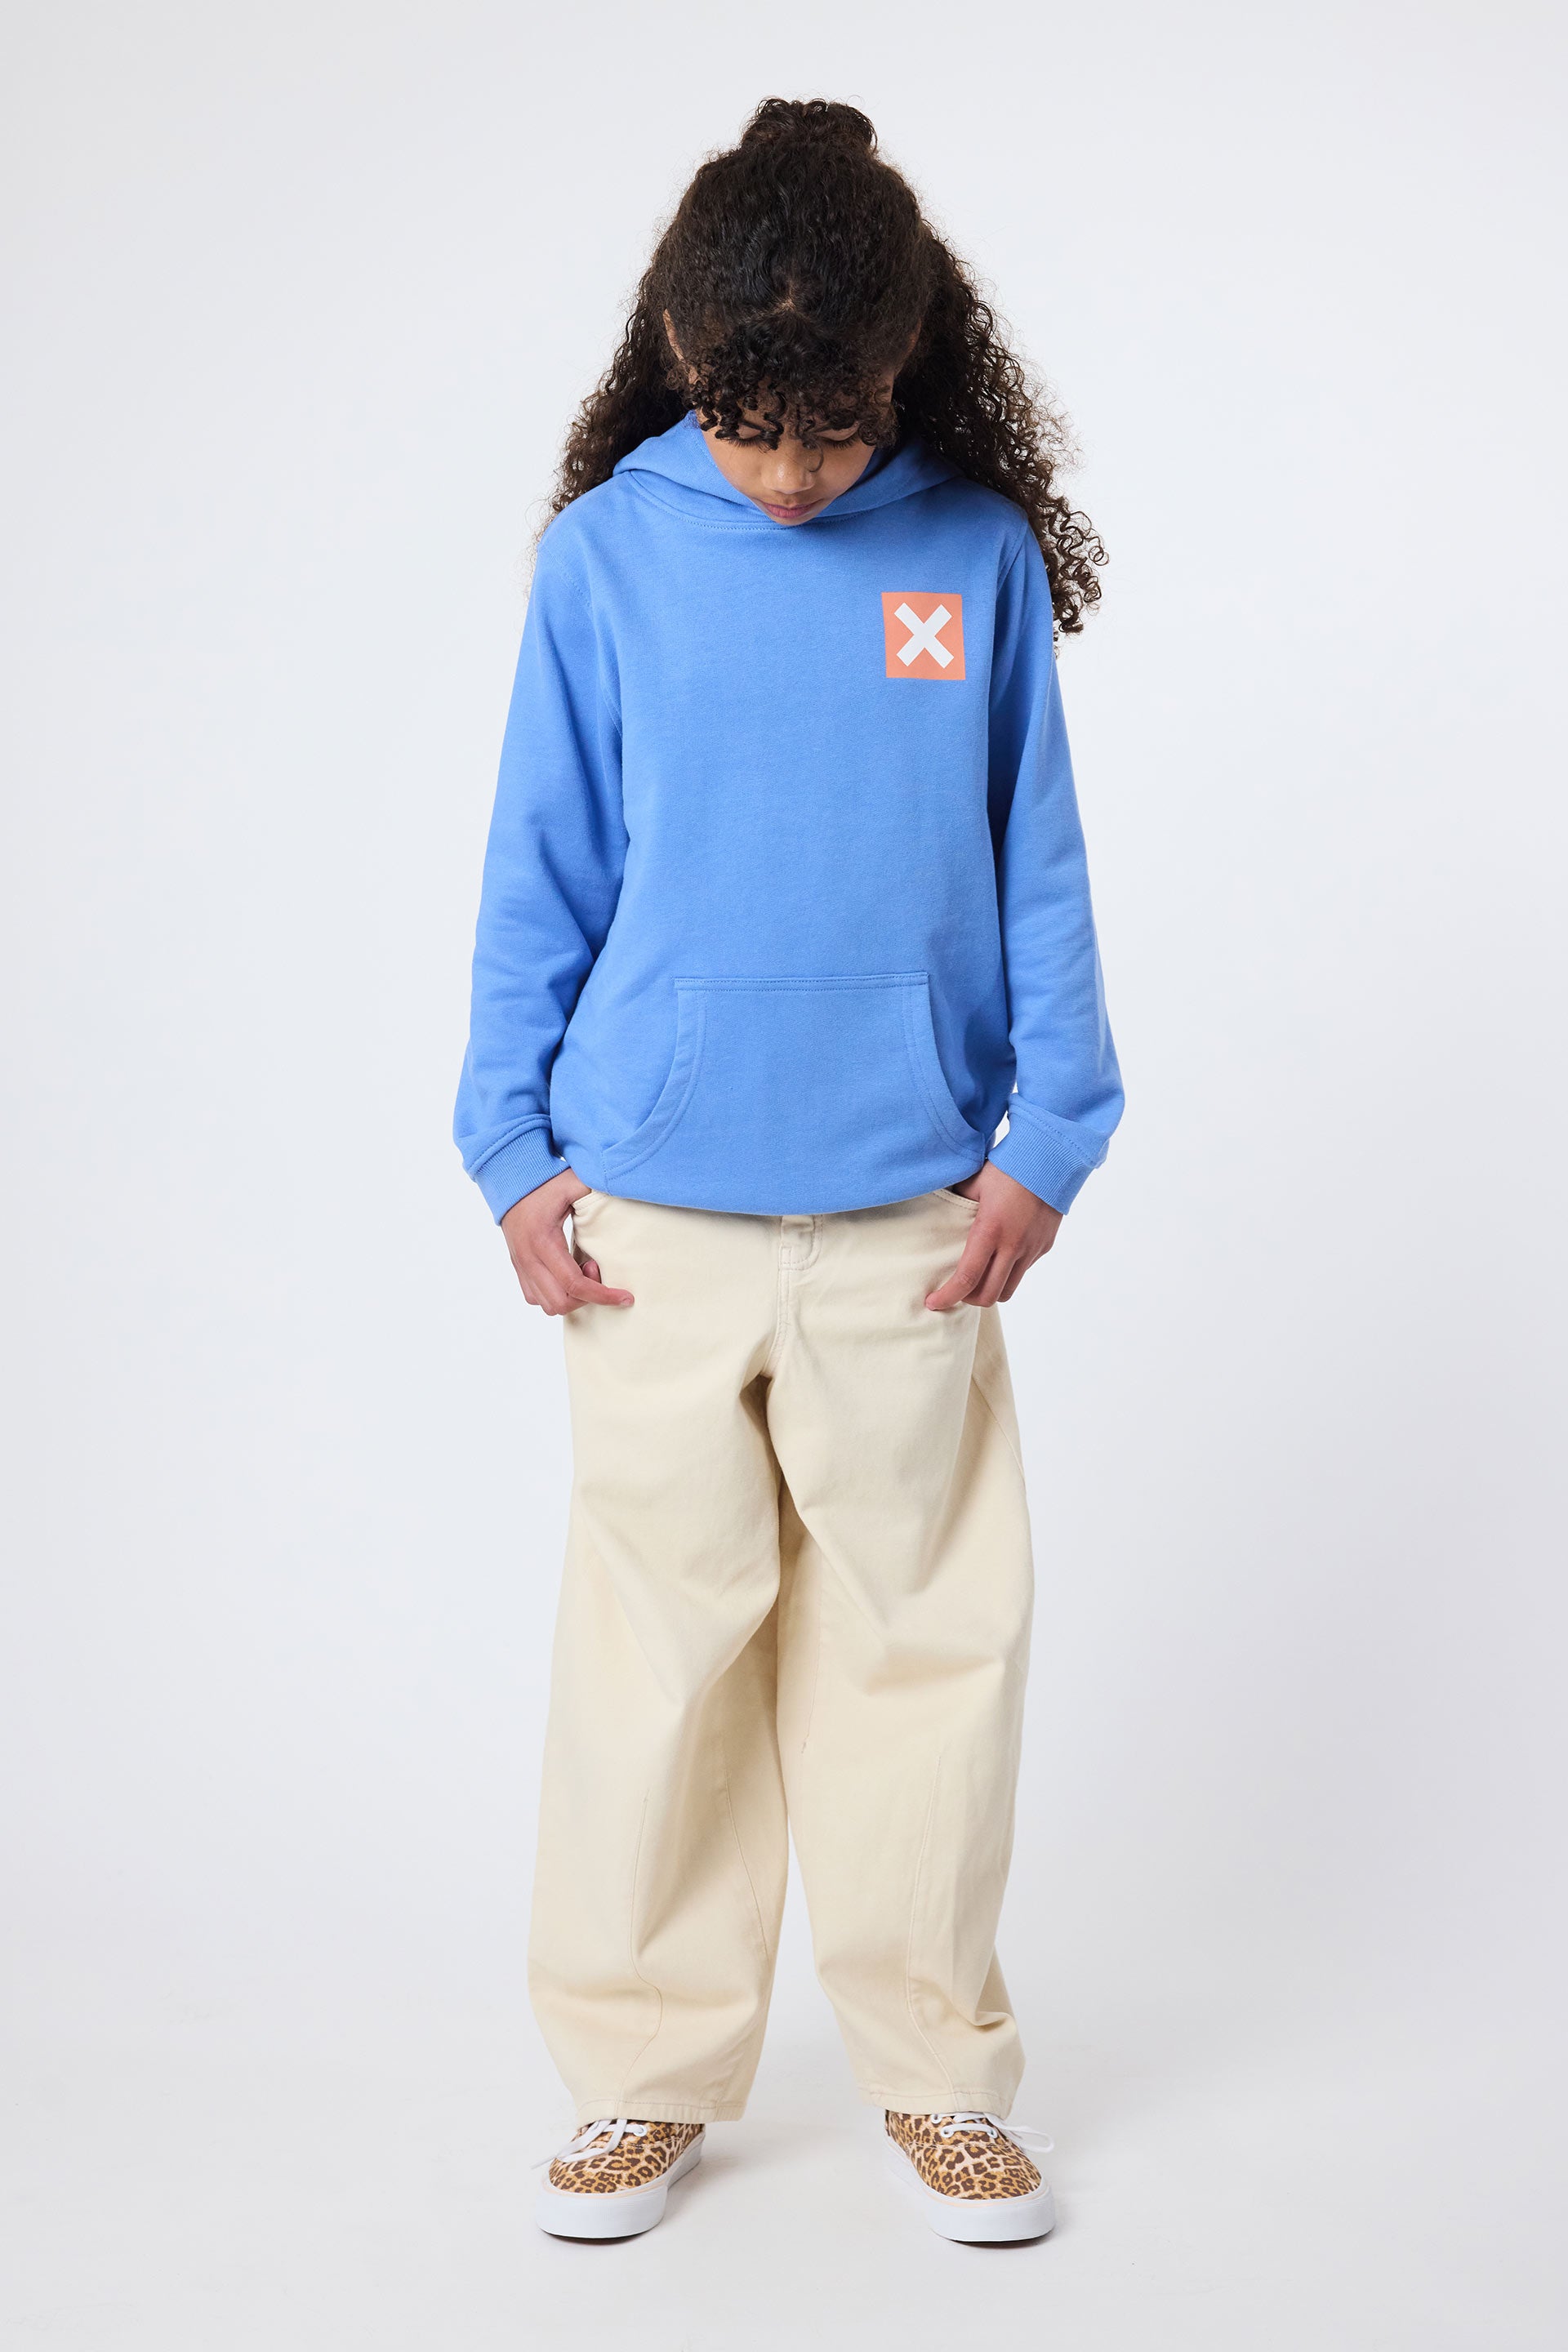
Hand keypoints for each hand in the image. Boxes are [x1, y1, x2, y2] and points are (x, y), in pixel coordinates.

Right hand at [499, 1170, 633, 1315]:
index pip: (574, 1284)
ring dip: (571, 1298)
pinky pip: (535, 1298)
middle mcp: (529, 1259)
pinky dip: (556, 1295)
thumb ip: (597, 1191)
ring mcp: (522, 1266)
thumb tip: (622, 1193)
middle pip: (561, 1303)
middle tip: (595, 1269)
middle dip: (587, 1298)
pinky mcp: (519, 1268)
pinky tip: (567, 1276)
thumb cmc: (543, 1183)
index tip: (625, 1297)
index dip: (603, 1296)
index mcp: (544, 1241)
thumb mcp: (573, 1182)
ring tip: (581, 1271)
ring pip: (547, 1305)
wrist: (510, 1183)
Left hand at [924, 1163, 1062, 1310]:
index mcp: (990, 1230)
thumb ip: (955, 1205)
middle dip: (968, 1299)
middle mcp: (1013, 1245)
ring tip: (978, 1277)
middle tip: (956, 1290)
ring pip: (1008, 1289)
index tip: (933, 1303)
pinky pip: (1022, 1271)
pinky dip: (1007, 1272)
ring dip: (990, 1290)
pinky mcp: (1043, 1247)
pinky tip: (1000, 1256)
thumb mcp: (973, 1183)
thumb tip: (937, 1216)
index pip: (967, 1278)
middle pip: (989, 1295)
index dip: (948, 1297)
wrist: (1051, 1160)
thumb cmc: (1007, 1168)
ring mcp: (1031, 1249)